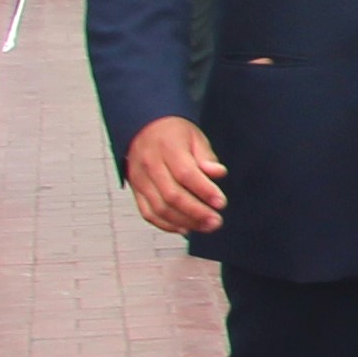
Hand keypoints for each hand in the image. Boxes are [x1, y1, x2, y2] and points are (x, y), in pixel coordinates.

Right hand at [123, 113, 228, 234]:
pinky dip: (166, 225)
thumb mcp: (195, 137)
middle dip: (196, 212)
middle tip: (215, 221)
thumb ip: (207, 157)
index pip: (186, 174)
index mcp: (168, 148)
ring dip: (184, 222)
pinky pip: (148, 213)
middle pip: (172, 195)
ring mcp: (140, 180)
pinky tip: (184, 228)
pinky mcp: (136, 191)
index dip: (204, 191)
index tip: (221, 203)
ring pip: (159, 208)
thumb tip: (218, 173)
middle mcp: (150, 165)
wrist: (143, 127)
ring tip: (205, 227)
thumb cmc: (173, 133)